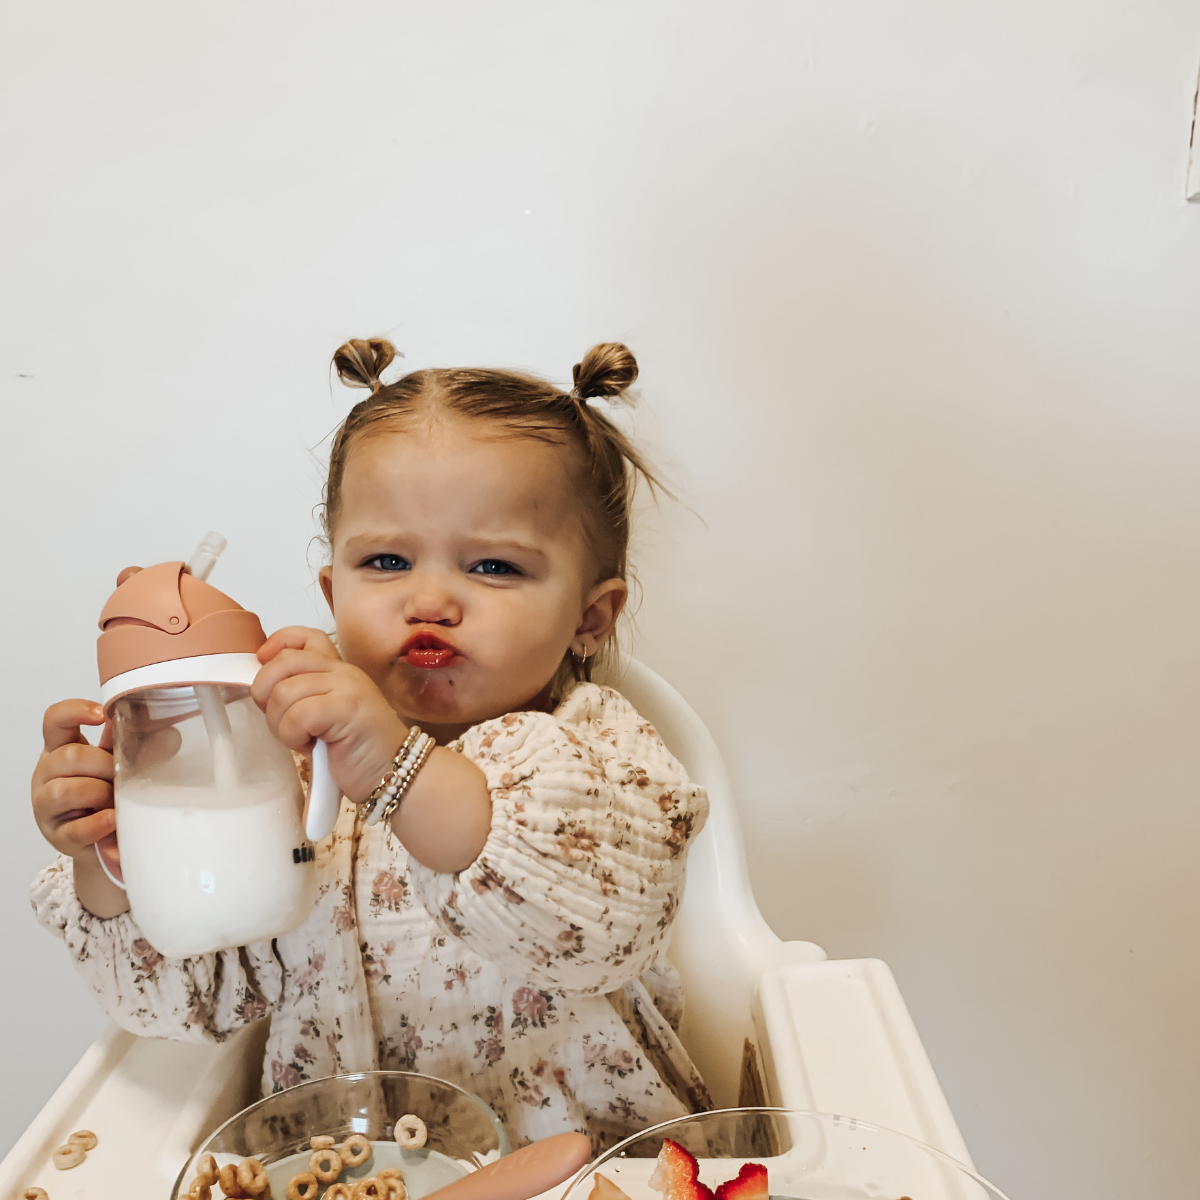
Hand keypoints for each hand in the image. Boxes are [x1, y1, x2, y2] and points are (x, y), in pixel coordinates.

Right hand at [32, 700, 128, 916]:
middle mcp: (47, 773)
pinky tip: (114, 820)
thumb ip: (138, 745)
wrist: (105, 840)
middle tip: (124, 776)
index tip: (102, 714)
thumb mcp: (121, 763)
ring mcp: (47, 806)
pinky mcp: (58, 836)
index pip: (55, 720)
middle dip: (105, 765)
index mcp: (61, 747)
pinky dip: (98, 824)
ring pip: (66, 790)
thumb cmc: (108, 793)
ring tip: (118, 800)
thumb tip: (169, 735)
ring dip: (100, 793)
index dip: (74, 711)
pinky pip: (75, 829)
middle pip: (69, 756)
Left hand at [252, 627, 408, 801]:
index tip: (265, 665)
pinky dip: (293, 737)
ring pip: (283, 693)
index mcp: (338, 670)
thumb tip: (261, 690)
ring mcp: (346, 686)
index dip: (277, 645)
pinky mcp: (345, 707)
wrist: (396, 774)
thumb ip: (305, 695)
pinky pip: (296, 715)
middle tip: (283, 722)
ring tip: (303, 740)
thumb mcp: (329, 716)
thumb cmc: (359, 752)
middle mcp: (342, 672)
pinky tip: (311, 746)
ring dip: (281, 725)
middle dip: (266, 697)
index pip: (304, 637)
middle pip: (281, 664)